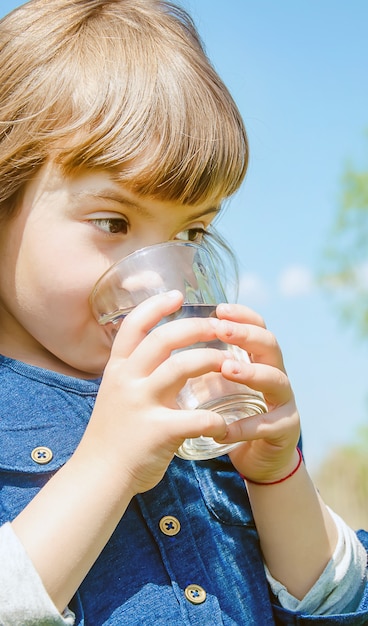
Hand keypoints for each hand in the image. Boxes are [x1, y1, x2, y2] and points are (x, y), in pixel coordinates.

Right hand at [80, 291, 227, 494]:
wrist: (99, 476)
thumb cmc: (113, 434)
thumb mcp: (116, 394)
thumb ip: (136, 373)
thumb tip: (163, 355)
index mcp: (117, 369)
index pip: (134, 326)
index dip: (156, 306)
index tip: (178, 294)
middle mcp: (126, 380)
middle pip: (164, 339)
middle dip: (196, 327)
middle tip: (219, 326)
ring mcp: (141, 404)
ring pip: (182, 367)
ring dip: (212, 361)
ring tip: (230, 364)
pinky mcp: (158, 431)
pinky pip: (197, 417)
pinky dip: (216, 419)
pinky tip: (223, 424)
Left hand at [214, 303, 300, 482]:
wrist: (256, 459)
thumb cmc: (231, 414)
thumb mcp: (218, 385)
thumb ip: (205, 364)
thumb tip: (164, 338)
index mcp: (258, 359)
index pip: (257, 327)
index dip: (242, 315)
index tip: (219, 309)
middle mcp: (276, 374)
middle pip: (270, 345)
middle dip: (246, 335)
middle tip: (221, 329)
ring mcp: (284, 402)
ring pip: (276, 380)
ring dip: (251, 372)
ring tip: (226, 369)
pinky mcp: (285, 430)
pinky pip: (268, 425)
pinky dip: (245, 427)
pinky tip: (223, 429)